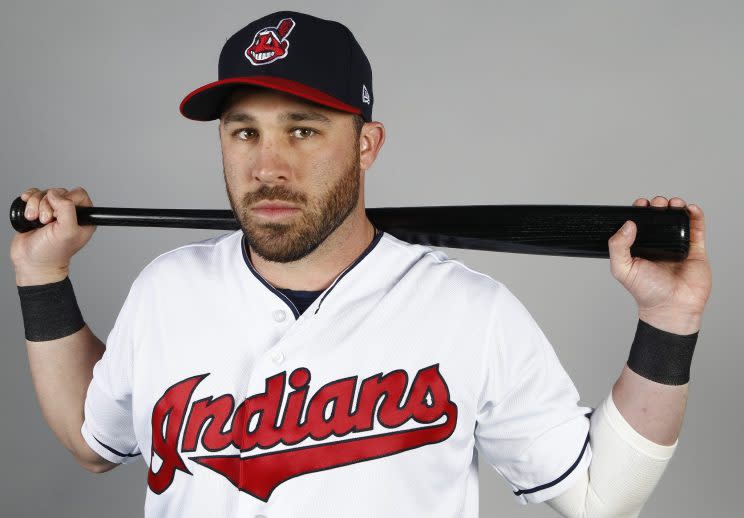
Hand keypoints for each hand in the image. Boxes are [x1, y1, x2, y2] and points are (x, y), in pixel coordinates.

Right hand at [10, 187, 95, 285]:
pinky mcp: (37, 210)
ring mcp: (53, 211)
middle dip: (47, 204)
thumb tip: (55, 194)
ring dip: (35, 205)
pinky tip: (27, 213)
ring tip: (33, 220)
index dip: (66, 199)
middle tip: (45, 221)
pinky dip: (27, 201)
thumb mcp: (67, 231)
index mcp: (84, 217)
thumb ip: (66, 209)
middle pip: (59, 192)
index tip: (57, 215)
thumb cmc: (53, 252)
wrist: (32, 262)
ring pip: (44, 193)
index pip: (79, 194)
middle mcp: (70, 213)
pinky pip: (33, 195)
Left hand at [607, 196, 711, 333]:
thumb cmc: (646, 292)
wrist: (671, 307)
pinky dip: (696, 215)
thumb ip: (618, 246)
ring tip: (673, 203)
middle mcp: (659, 244)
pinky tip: (690, 208)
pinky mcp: (695, 250)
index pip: (640, 223)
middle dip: (659, 206)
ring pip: (678, 220)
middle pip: (660, 218)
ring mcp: (678, 246)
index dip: (640, 211)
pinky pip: (697, 229)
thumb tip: (628, 224)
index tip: (641, 203)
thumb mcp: (622, 269)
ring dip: (676, 207)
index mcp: (640, 247)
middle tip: (657, 204)